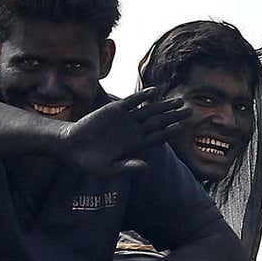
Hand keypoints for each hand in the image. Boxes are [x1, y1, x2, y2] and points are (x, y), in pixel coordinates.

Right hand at [58, 87, 188, 175]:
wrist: (71, 146)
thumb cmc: (89, 162)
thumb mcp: (109, 169)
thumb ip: (128, 167)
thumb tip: (147, 167)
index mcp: (135, 146)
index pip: (157, 137)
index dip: (170, 131)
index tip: (183, 127)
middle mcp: (133, 131)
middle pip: (158, 122)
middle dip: (174, 116)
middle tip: (190, 110)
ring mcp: (125, 119)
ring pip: (149, 111)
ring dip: (164, 105)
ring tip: (179, 100)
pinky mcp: (115, 109)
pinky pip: (132, 101)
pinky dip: (143, 96)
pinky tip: (156, 91)